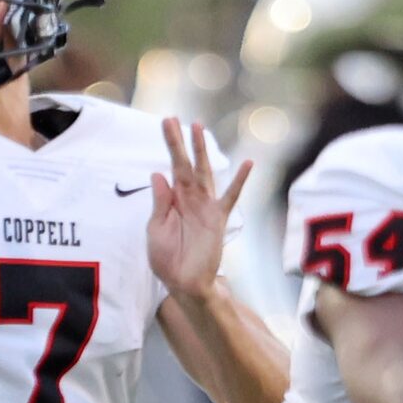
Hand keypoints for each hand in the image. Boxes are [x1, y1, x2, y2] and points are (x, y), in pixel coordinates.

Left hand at [147, 118, 251, 302]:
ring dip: (201, 151)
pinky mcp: (218, 218)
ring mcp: (205, 206)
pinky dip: (239, 181)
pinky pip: (229, 196)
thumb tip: (157, 173)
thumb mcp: (155, 229)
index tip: (166, 123)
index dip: (169, 147)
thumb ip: (159, 202)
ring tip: (198, 128)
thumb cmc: (168, 259)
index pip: (170, 168)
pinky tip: (247, 163)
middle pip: (185, 164)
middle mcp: (190, 199)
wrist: (183, 283)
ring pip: (204, 172)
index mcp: (173, 200)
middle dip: (180, 142)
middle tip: (173, 118)